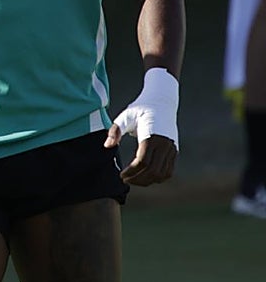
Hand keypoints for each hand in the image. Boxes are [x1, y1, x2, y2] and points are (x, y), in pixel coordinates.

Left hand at [104, 67, 178, 185]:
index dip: (131, 172)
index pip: (142, 162)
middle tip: (125, 180)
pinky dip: (158, 177)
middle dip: (138, 179)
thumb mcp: (125, 116)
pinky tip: (146, 176)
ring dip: (148, 181)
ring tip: (134, 180)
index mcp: (151, 136)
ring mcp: (171, 148)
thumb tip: (107, 146)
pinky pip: (169, 170)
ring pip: (163, 174)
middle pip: (153, 171)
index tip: (121, 175)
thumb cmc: (140, 109)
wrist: (161, 101)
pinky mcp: (174, 150)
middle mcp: (164, 144)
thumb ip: (115, 130)